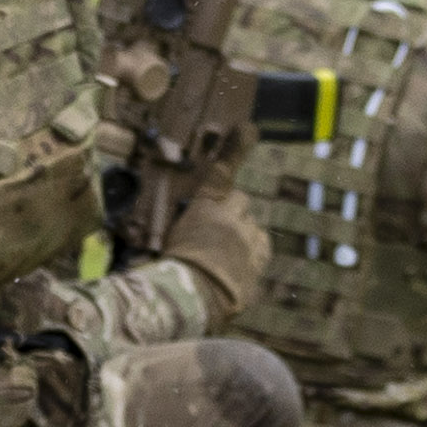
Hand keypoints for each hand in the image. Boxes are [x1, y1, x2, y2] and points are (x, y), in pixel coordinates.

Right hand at [160, 158, 270, 322]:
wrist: (191, 298)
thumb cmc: (168, 268)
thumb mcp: (166, 241)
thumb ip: (185, 229)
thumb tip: (188, 232)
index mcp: (203, 208)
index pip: (221, 173)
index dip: (236, 149)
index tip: (249, 129)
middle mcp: (231, 218)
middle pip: (240, 200)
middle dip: (232, 210)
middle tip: (215, 230)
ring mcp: (248, 239)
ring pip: (254, 227)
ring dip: (244, 234)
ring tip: (226, 255)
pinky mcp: (258, 261)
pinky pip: (260, 251)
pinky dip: (252, 255)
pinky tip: (238, 268)